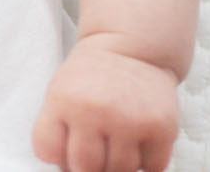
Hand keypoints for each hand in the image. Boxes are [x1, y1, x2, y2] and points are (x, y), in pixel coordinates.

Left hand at [32, 36, 181, 171]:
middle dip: (87, 168)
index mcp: (63, 100)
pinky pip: (152, 168)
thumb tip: (64, 170)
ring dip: (116, 166)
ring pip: (119, 171)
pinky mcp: (161, 128)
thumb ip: (55, 129)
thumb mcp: (60, 92)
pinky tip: (138, 145)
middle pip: (85, 168)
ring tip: (116, 146)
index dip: (57, 159)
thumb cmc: (92, 76)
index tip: (67, 154)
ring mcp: (130, 120)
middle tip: (95, 156)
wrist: (133, 49)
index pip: (48, 152)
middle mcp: (95, 111)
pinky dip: (145, 164)